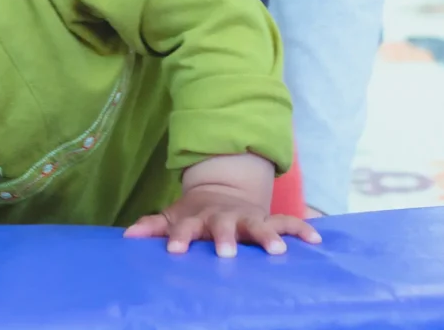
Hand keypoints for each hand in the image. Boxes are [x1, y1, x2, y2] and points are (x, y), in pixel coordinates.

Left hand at [124, 185, 322, 257]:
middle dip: (225, 238)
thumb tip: (127, 236)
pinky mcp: (269, 219)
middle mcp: (224, 217)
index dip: (179, 238)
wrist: (225, 189)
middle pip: (224, 226)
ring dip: (268, 235)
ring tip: (279, 251)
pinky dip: (302, 229)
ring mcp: (248, 217)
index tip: (174, 252)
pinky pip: (289, 222)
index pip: (186, 227)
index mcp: (199, 218)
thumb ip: (154, 225)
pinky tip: (316, 239)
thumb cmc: (197, 213)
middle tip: (226, 253)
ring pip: (259, 225)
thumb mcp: (174, 215)